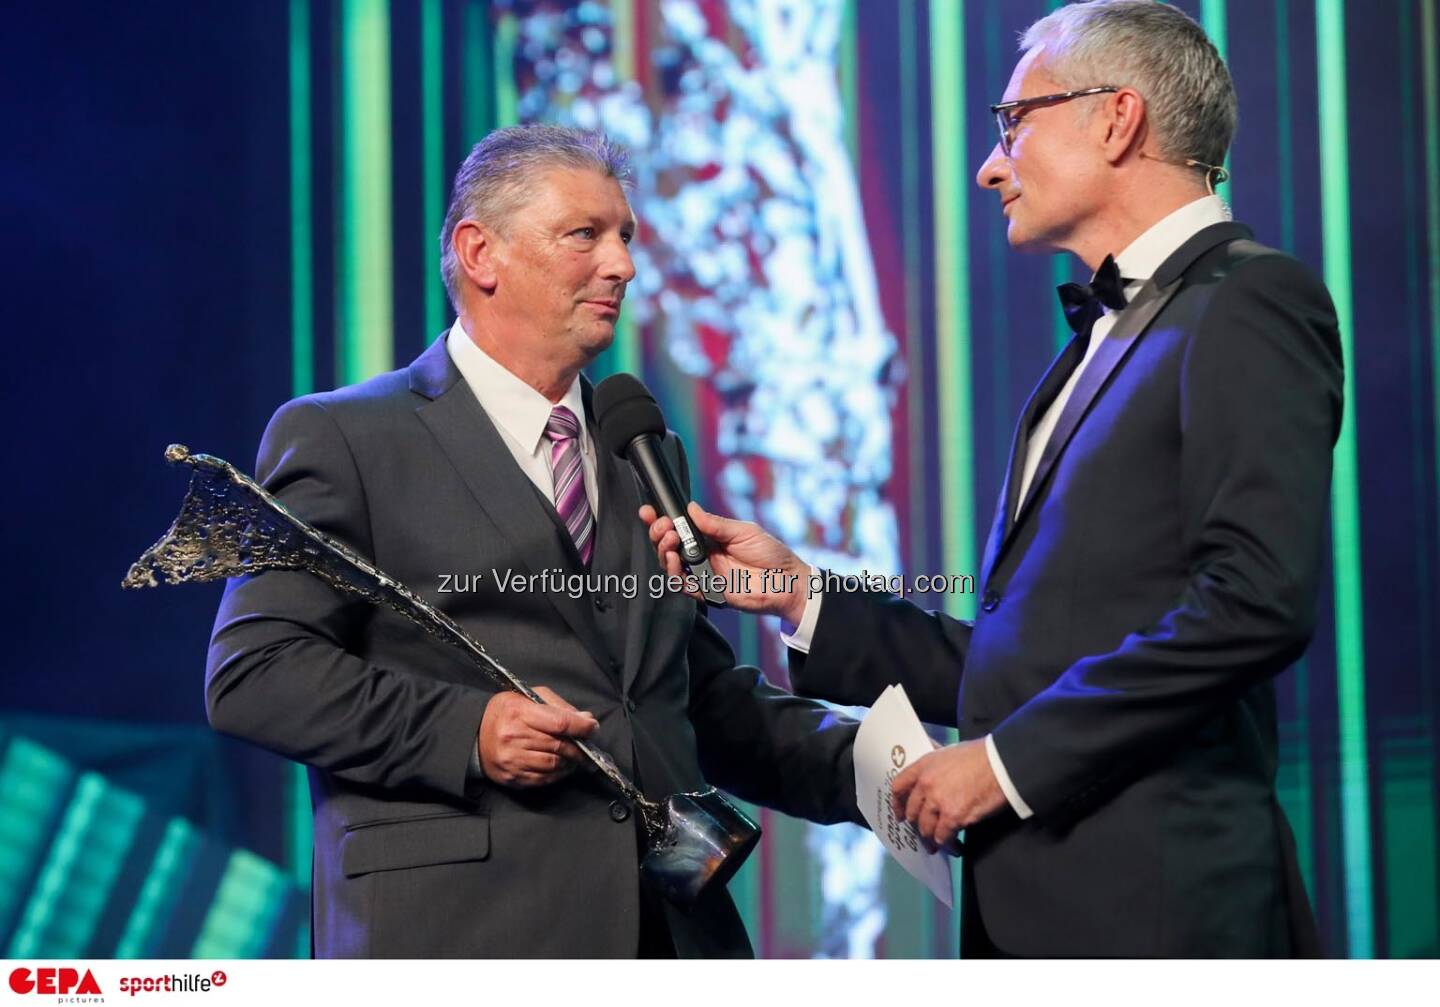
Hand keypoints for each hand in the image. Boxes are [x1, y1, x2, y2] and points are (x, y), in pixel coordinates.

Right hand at [477, 686, 598, 787]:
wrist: (475, 734)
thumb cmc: (505, 713)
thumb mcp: (528, 697)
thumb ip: (558, 706)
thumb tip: (585, 719)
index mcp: (518, 712)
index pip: (559, 723)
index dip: (581, 727)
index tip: (593, 728)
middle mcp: (513, 737)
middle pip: (559, 745)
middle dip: (579, 746)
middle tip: (587, 745)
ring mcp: (512, 760)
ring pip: (554, 764)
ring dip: (570, 762)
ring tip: (575, 756)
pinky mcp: (512, 777)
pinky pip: (543, 779)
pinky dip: (558, 774)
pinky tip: (561, 766)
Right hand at [638, 501, 809, 623]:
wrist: (787, 582)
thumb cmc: (771, 554)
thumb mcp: (743, 531)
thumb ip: (715, 523)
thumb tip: (691, 509)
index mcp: (710, 538)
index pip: (680, 528)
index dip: (662, 521)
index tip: (649, 512)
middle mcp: (703, 556)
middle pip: (669, 546)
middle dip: (659, 534)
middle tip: (662, 526)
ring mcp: (703, 574)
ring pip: (671, 565)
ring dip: (664, 552)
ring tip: (670, 542)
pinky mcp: (707, 592)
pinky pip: (683, 586)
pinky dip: (675, 574)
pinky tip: (676, 560)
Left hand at [890, 739, 1006, 852]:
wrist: (1000, 764)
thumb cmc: (981, 756)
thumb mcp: (950, 753)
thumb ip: (936, 766)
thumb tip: (934, 775)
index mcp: (924, 766)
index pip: (898, 787)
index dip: (898, 804)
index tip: (900, 815)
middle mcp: (926, 784)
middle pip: (912, 812)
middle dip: (918, 824)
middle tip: (926, 832)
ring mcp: (938, 801)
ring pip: (925, 828)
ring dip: (932, 838)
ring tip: (939, 844)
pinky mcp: (952, 817)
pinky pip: (943, 837)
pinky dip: (948, 844)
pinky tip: (955, 846)